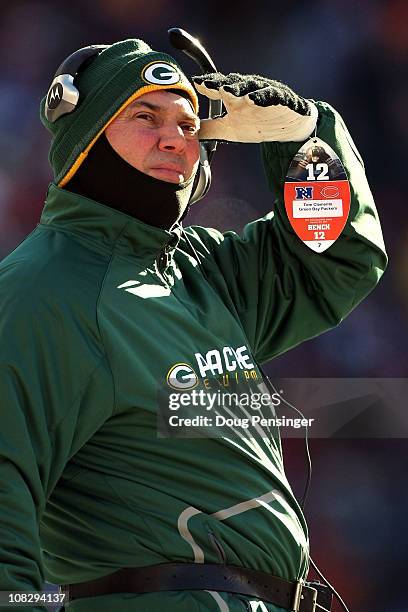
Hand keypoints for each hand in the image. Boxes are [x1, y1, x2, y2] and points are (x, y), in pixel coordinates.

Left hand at [193, 72, 317, 142]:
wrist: (287, 127)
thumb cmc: (257, 123)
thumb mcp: (229, 128)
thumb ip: (210, 128)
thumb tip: (190, 132)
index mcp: (233, 97)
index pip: (216, 88)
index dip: (206, 85)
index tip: (194, 83)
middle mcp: (246, 91)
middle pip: (230, 84)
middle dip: (218, 83)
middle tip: (205, 83)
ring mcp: (262, 93)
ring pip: (249, 87)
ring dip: (238, 88)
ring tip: (228, 91)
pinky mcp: (279, 98)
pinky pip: (270, 96)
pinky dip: (263, 97)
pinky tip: (254, 99)